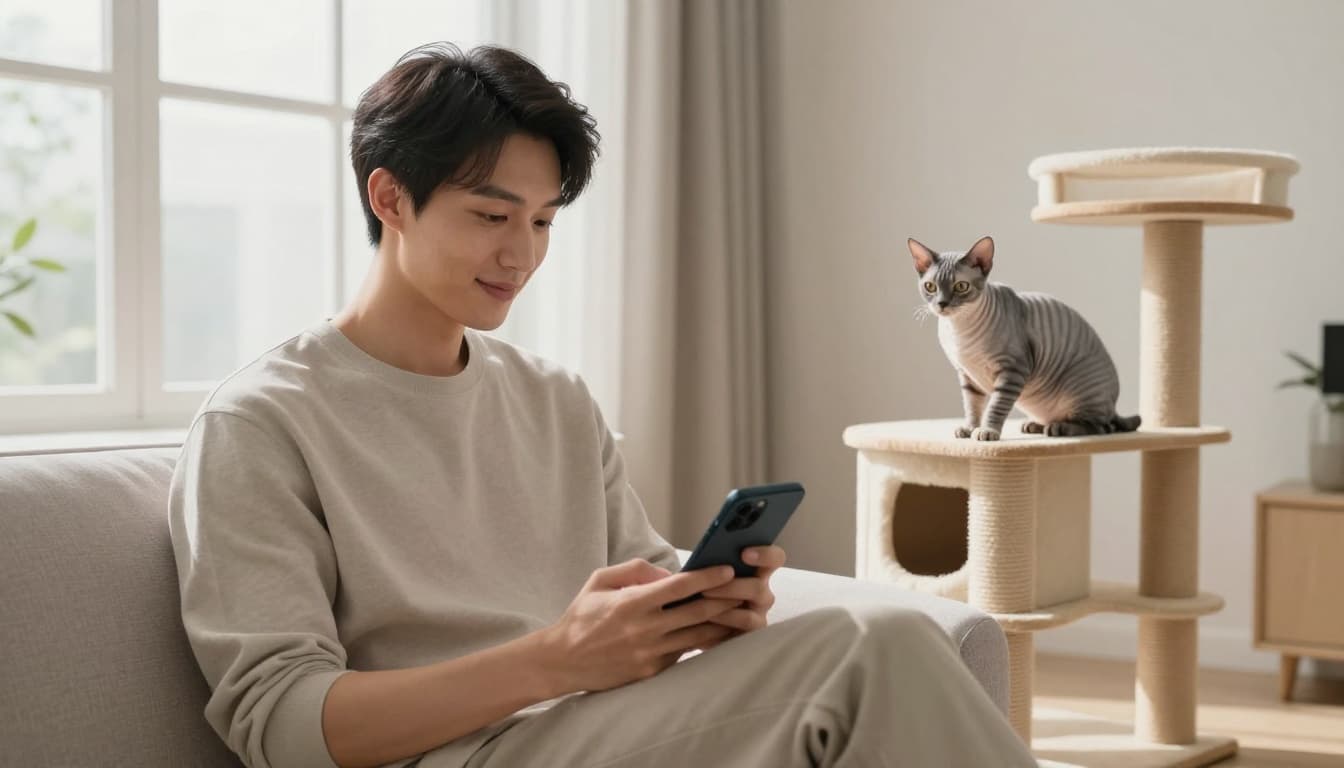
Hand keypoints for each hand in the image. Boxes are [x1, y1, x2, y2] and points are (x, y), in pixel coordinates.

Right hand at [535, 559, 739, 694]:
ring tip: (743, 612)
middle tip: (747, 590)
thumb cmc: (581, 616)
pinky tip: (719, 633)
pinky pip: (684, 653)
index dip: (707, 577)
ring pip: (697, 635)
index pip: (679, 587)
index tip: (728, 569)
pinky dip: (703, 642)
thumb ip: (634, 570)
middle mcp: (645, 629)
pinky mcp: (652, 671)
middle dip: (726, 599)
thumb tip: (667, 573)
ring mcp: (650, 653)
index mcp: (632, 603)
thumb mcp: (600, 580)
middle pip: (697, 612)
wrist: (562, 661)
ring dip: (722, 623)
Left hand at [698, 545, 785, 642]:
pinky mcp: (747, 639)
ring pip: (749, 617)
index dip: (765, 554)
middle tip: (706, 589)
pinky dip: (719, 630)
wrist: (691, 619)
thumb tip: (705, 555)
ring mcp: (758, 618)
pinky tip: (701, 624)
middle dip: (731, 588)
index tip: (744, 553)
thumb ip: (713, 562)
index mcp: (759, 572)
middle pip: (758, 588)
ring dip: (722, 612)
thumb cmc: (701, 588)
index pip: (775, 558)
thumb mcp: (706, 572)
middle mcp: (762, 594)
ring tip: (700, 608)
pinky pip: (737, 637)